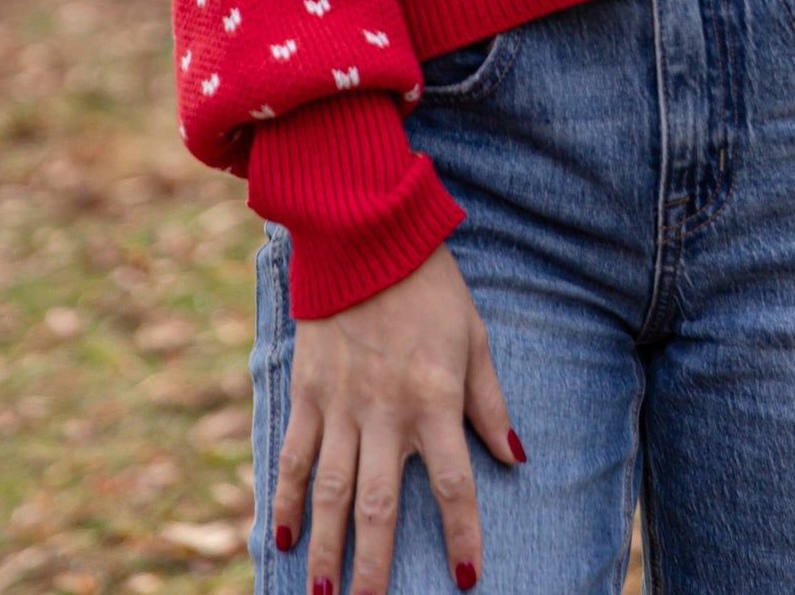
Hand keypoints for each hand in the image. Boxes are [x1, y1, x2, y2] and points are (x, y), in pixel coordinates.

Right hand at [272, 242, 520, 593]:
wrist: (366, 235)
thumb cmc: (430, 286)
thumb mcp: (473, 336)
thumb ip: (489, 401)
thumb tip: (514, 456)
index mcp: (435, 399)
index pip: (454, 483)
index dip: (461, 533)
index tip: (465, 578)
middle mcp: (386, 411)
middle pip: (380, 504)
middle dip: (375, 565)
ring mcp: (341, 403)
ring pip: (330, 491)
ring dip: (327, 546)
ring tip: (323, 593)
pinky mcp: (308, 390)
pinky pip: (293, 454)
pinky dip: (284, 497)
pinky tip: (279, 536)